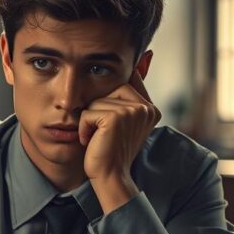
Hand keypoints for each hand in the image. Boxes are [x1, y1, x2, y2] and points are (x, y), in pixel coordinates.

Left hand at [79, 77, 160, 213]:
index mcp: (150, 108)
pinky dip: (83, 128)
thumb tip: (146, 55)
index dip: (111, 96)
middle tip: (104, 133)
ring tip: (99, 138)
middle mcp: (145, 108)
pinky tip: (92, 141)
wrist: (110, 177)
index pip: (127, 83)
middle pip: (110, 89)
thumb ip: (129, 93)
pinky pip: (87, 113)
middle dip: (99, 110)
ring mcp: (132, 112)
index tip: (111, 120)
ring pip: (96, 101)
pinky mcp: (115, 118)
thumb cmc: (111, 151)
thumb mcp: (121, 122)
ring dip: (90, 120)